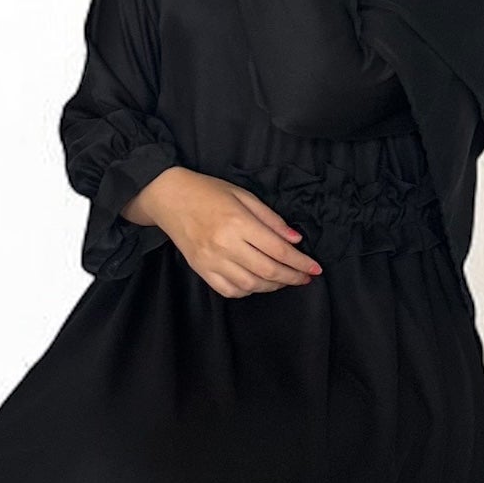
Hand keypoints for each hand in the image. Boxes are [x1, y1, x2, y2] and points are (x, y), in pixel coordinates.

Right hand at [123, 166, 322, 296]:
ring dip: (273, 286)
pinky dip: (248, 291)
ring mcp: (211, 260)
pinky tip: (257, 282)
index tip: (315, 269)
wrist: (169, 197)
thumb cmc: (208, 191)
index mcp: (238, 223)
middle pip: (268, 271)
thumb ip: (271, 219)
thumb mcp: (244, 196)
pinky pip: (230, 290)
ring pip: (251, 284)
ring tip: (284, 279)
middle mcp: (225, 245)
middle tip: (304, 278)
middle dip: (292, 277)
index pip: (278, 250)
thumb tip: (295, 240)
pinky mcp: (201, 269)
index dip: (301, 262)